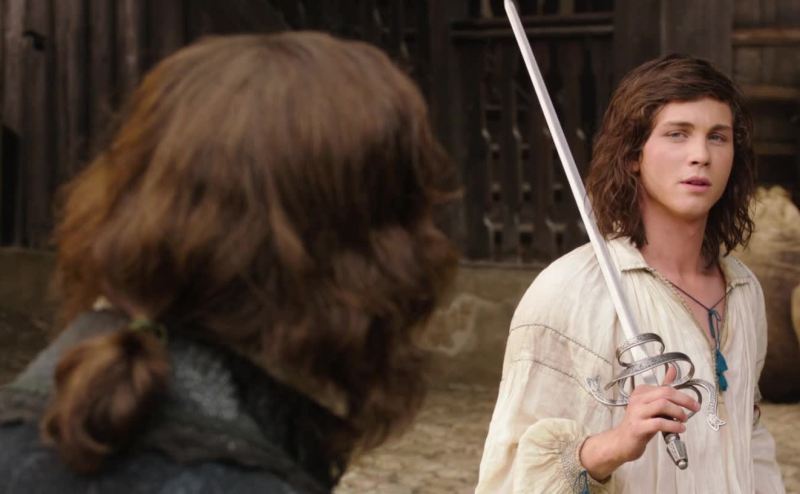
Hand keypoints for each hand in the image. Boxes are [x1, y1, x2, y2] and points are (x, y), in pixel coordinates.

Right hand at [579, 365, 700, 480]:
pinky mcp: (638, 427)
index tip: (692, 403)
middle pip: (665, 393)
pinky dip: (673, 426)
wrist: (622, 441)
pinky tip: (679, 429)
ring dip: (678, 413)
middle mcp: (637, 399)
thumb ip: (663, 389)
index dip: (682, 395)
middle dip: (684, 400)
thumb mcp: (651, 404)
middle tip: (695, 408)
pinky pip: (659, 423)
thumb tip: (673, 370)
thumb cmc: (640, 423)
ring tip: (684, 420)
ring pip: (662, 405)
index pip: (665, 388)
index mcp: (641, 392)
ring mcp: (636, 413)